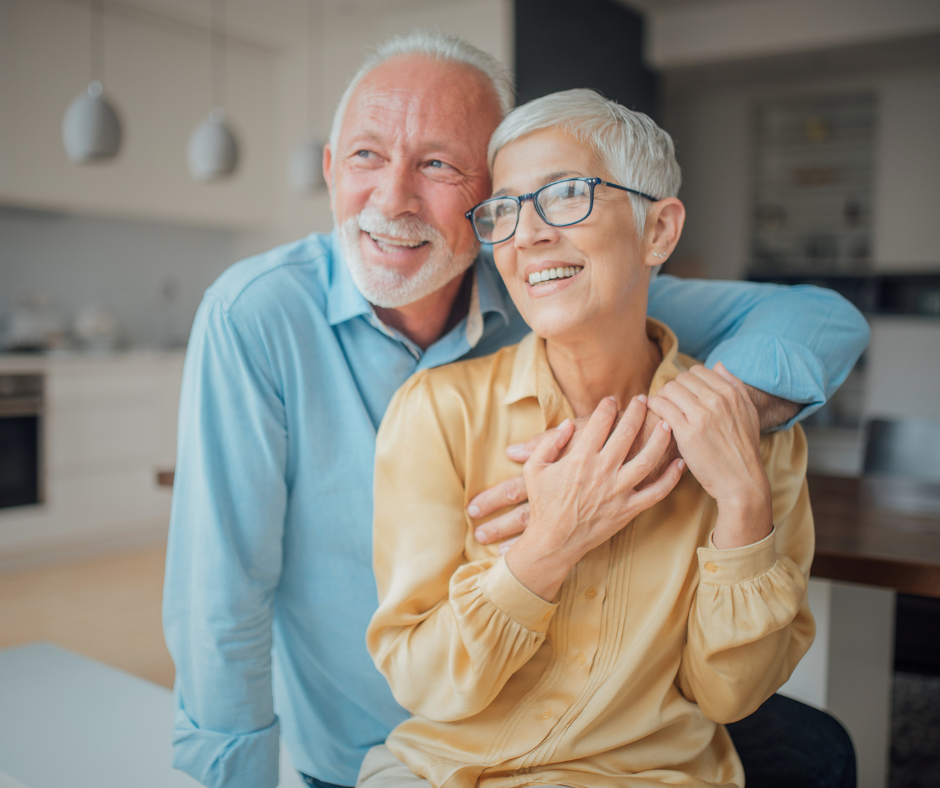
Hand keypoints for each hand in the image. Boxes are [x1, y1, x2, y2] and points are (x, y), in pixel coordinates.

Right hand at [504, 396, 683, 600]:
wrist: (553, 542)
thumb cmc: (543, 505)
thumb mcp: (535, 469)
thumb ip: (549, 443)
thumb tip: (567, 424)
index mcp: (580, 459)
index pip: (600, 423)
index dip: (608, 407)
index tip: (613, 399)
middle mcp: (603, 471)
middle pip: (627, 433)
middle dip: (637, 412)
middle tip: (644, 399)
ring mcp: (618, 491)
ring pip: (647, 459)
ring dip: (660, 439)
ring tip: (667, 423)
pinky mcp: (629, 509)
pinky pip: (656, 492)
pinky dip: (671, 478)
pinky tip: (679, 463)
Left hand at [646, 362, 772, 549]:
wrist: (741, 480)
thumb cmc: (743, 448)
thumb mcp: (748, 412)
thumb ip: (735, 385)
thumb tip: (717, 365)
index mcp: (731, 393)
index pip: (698, 371)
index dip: (686, 381)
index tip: (682, 394)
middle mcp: (717, 400)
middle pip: (681, 379)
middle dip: (672, 389)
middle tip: (669, 403)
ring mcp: (701, 415)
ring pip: (669, 389)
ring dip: (661, 397)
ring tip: (662, 409)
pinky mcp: (687, 432)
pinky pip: (662, 406)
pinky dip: (654, 406)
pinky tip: (655, 415)